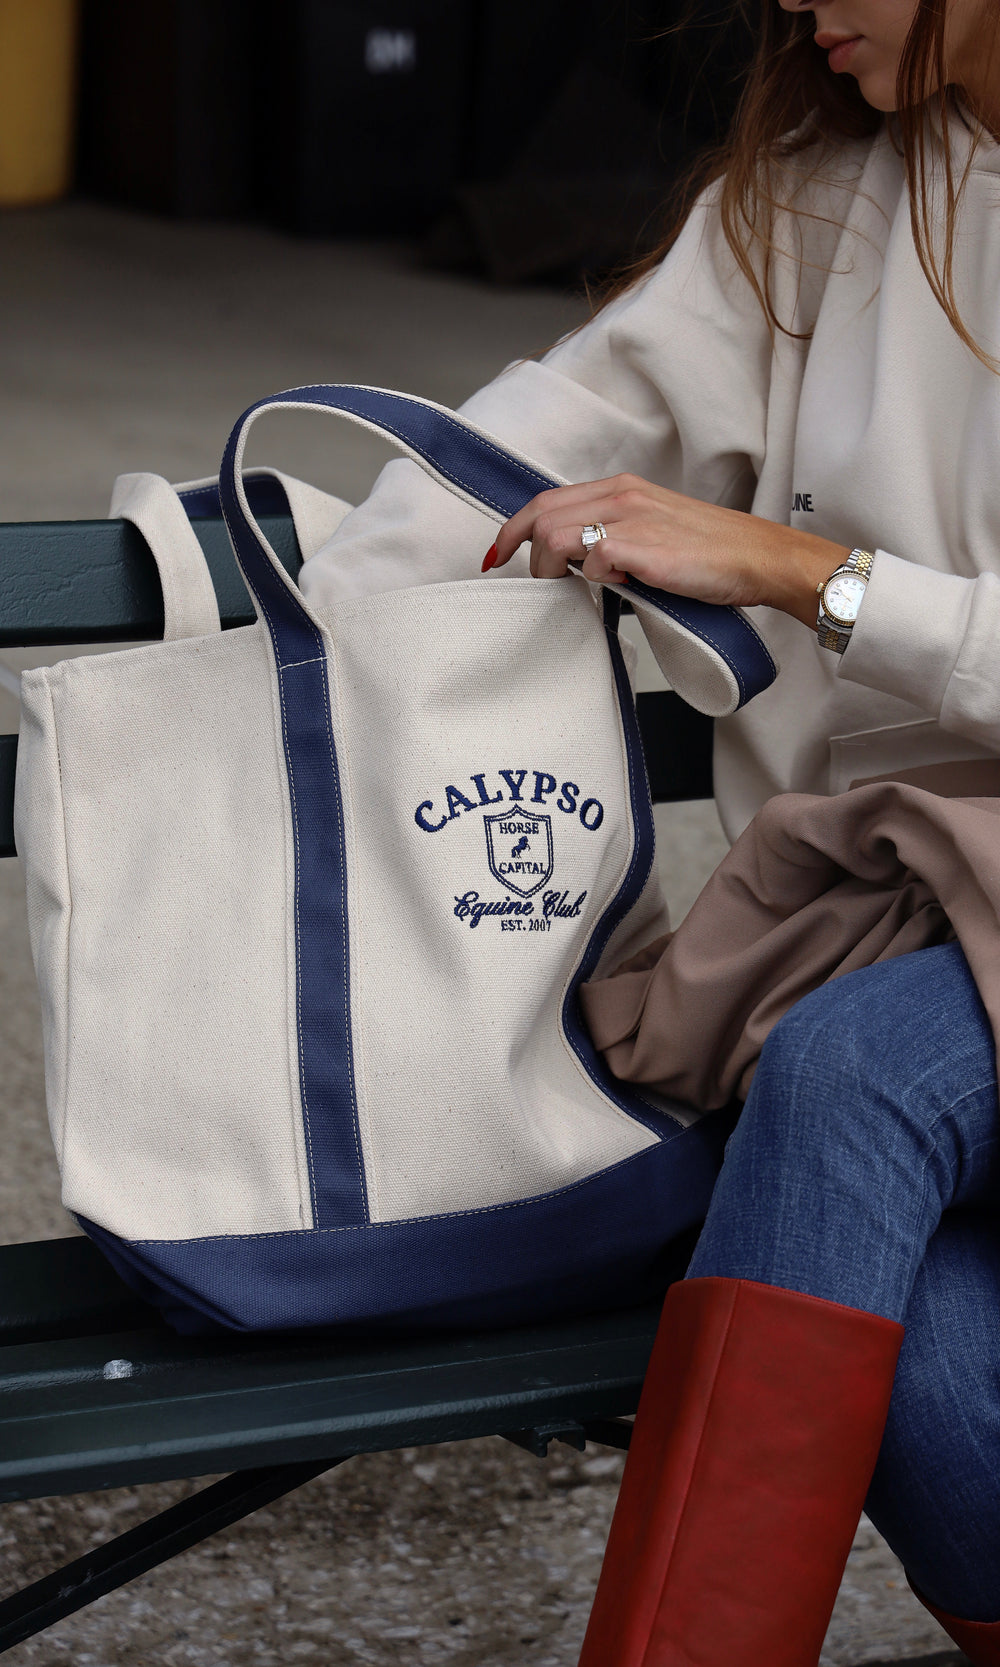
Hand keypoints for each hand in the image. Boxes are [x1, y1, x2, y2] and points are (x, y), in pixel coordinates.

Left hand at [484, 474, 848, 627]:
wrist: (758, 558)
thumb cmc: (713, 554)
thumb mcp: (655, 531)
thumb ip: (615, 538)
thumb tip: (577, 565)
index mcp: (622, 489)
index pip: (549, 499)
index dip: (515, 526)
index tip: (499, 552)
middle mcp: (622, 496)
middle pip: (542, 513)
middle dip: (521, 550)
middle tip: (524, 580)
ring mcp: (632, 519)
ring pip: (555, 535)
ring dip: (552, 569)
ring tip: (574, 589)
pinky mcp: (643, 546)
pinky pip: (592, 559)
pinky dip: (594, 578)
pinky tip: (617, 587)